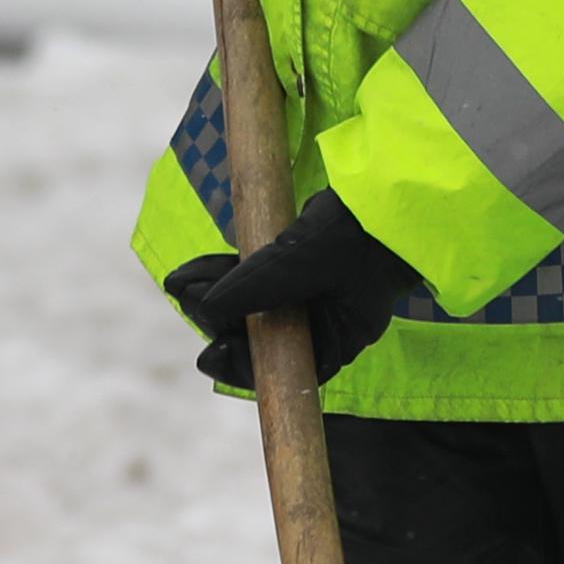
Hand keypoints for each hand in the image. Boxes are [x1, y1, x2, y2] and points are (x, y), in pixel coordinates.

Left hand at [162, 191, 417, 393]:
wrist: (382, 194)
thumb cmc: (356, 234)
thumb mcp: (302, 262)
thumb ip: (256, 286)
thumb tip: (204, 308)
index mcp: (334, 341)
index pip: (282, 369)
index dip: (241, 366)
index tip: (209, 355)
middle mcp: (319, 326)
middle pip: (258, 337)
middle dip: (218, 318)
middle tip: (186, 296)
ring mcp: (305, 297)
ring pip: (248, 307)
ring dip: (212, 295)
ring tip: (180, 281)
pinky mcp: (291, 270)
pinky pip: (251, 282)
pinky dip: (222, 276)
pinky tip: (192, 270)